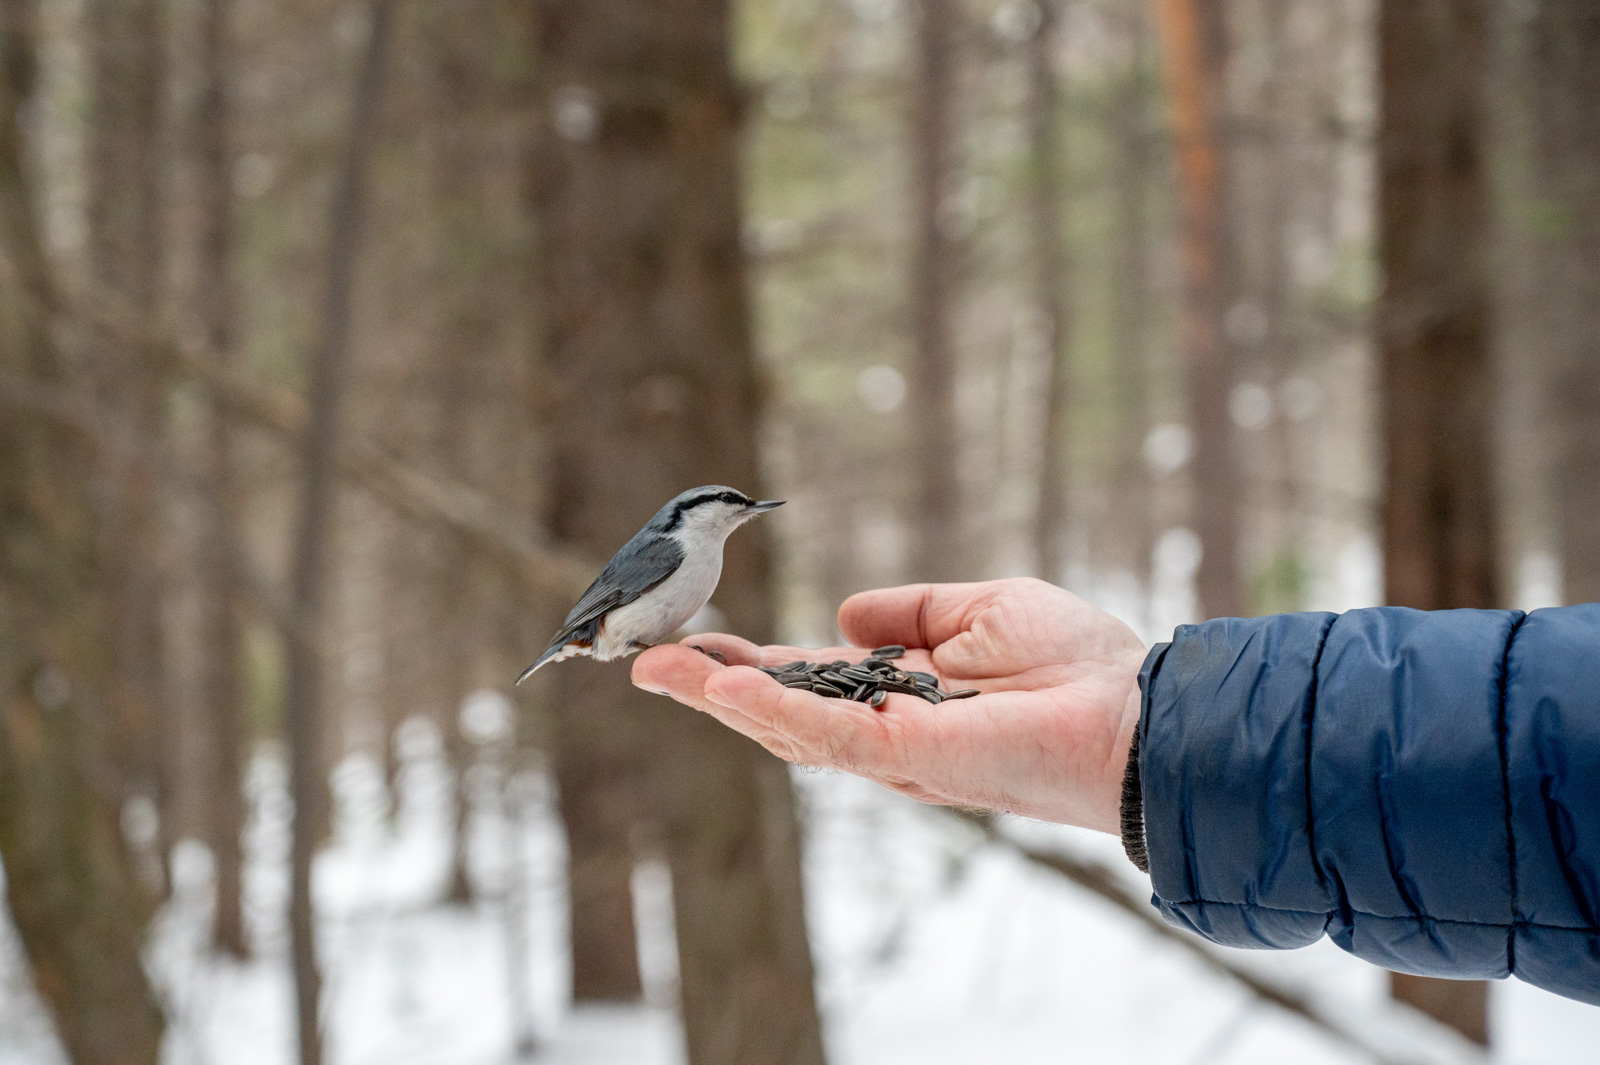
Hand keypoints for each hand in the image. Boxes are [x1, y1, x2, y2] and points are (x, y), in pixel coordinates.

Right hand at [631, 578, 1147, 833]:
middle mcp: (886, 733)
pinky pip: (824, 734)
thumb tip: (844, 614)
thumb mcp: (980, 609)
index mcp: (899, 697)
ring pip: (785, 729)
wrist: (1135, 713)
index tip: (692, 643)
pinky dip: (768, 710)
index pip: (805, 682)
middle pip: (778, 714)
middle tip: (645, 661)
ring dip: (717, 697)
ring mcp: (892, 751)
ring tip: (657, 667)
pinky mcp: (907, 758)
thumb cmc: (1077, 664)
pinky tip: (720, 685)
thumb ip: (910, 611)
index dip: (746, 665)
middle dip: (710, 687)